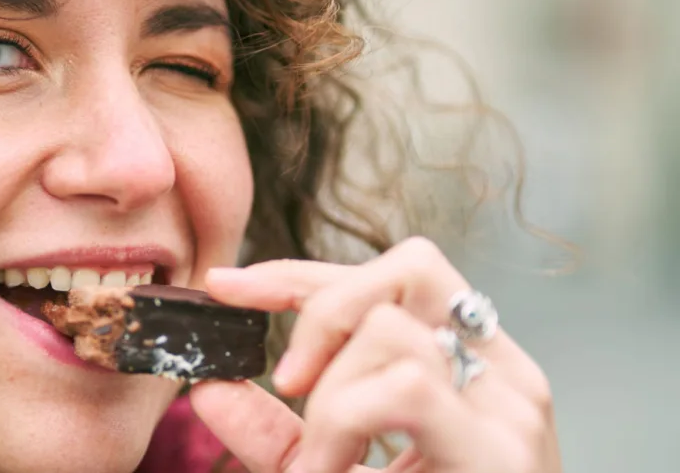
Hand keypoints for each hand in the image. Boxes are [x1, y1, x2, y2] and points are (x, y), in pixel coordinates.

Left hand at [190, 237, 560, 472]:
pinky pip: (404, 387)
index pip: (389, 279)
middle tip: (285, 380)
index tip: (226, 285)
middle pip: (407, 268)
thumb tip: (209, 388)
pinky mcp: (503, 454)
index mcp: (470, 370)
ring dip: (327, 392)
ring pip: (392, 329)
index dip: (301, 272)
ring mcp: (511, 411)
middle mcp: (502, 375)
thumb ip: (276, 436)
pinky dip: (343, 423)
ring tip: (320, 463)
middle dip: (319, 304)